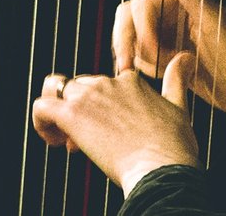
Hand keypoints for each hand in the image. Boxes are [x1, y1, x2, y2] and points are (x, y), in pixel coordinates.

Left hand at [32, 53, 198, 193]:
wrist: (163, 169)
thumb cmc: (173, 147)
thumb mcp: (179, 108)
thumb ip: (176, 81)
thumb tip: (185, 57)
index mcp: (131, 81)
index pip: (103, 84)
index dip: (102, 108)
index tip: (110, 132)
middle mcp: (108, 82)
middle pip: (78, 88)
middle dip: (79, 112)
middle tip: (89, 142)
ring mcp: (89, 97)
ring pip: (56, 90)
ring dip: (59, 114)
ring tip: (71, 141)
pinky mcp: (72, 114)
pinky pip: (41, 107)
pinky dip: (41, 123)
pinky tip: (56, 141)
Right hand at [112, 0, 225, 119]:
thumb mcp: (212, 20)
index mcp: (179, 0)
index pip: (141, 6)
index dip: (142, 28)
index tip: (154, 50)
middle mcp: (169, 14)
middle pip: (128, 19)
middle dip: (127, 41)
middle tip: (128, 65)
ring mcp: (166, 36)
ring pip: (131, 40)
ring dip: (139, 57)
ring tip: (163, 70)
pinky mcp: (165, 57)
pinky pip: (140, 59)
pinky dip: (146, 68)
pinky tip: (166, 74)